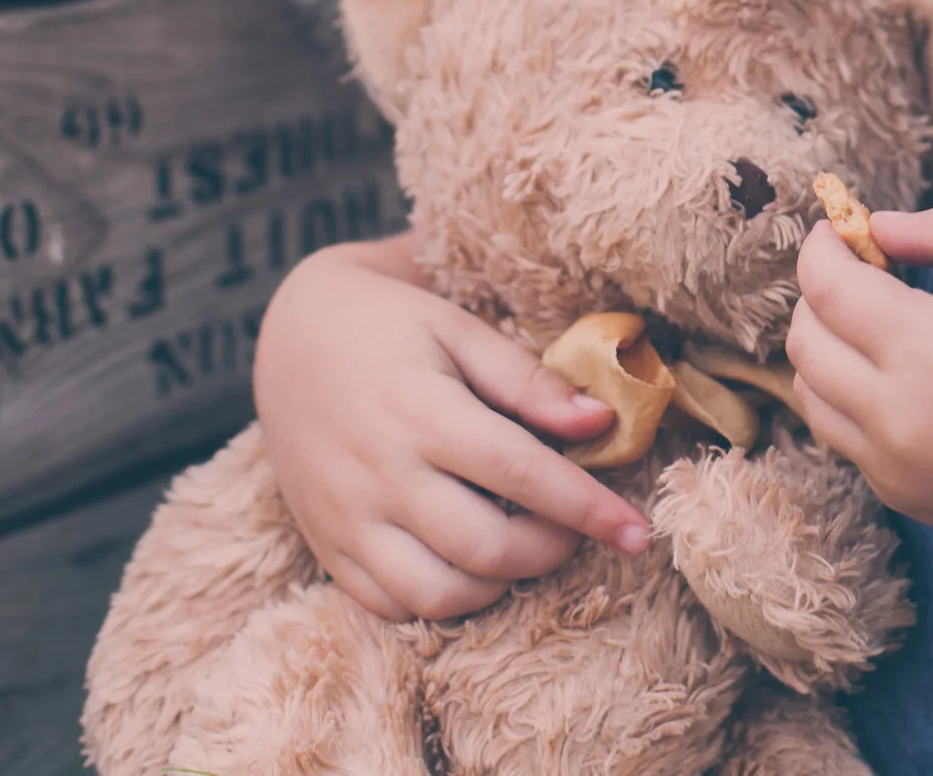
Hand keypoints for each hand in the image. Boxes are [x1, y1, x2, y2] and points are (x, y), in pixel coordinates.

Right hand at [253, 237, 652, 621]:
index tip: (640, 533)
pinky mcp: (327, 546)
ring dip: (501, 584)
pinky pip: (390, 605)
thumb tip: (599, 423)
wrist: (292, 337)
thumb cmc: (392, 327)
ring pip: (440, 593)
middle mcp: (383, 475)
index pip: (525, 476)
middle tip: (575, 528)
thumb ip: (527, 381)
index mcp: (424, 414)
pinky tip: (470, 564)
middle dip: (553, 550)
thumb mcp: (459, 330)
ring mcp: (349, 519)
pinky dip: (442, 600)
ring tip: (523, 545)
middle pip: (488, 547)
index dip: (590, 510)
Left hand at [784, 205, 932, 554]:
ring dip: (825, 349)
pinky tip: (898, 377)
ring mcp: (892, 468)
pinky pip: (842, 436)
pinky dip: (848, 397)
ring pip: (810, 395)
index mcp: (928, 352)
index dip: (820, 247)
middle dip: (819, 294)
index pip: (827, 289)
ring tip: (874, 324)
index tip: (839, 229)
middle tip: (862, 272)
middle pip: (805, 343)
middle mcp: (895, 418)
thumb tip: (878, 229)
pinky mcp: (901, 497)